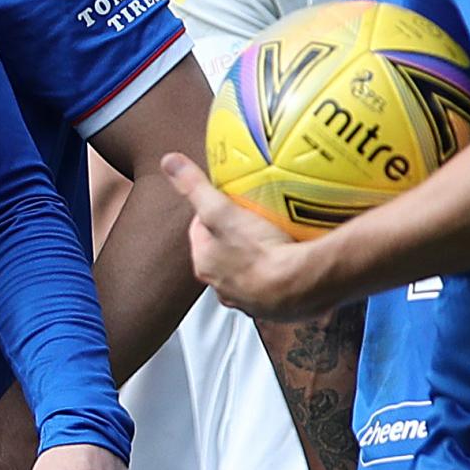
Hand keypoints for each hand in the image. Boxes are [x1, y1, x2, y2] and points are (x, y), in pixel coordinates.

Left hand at [160, 154, 329, 321]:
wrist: (299, 285)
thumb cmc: (257, 251)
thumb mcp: (219, 210)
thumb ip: (195, 186)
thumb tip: (170, 162)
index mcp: (205, 263)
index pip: (200, 232)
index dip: (210, 212)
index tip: (225, 200)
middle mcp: (224, 286)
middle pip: (224, 252)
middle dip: (234, 235)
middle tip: (252, 215)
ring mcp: (251, 299)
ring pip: (249, 271)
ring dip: (258, 256)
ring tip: (275, 233)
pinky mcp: (277, 306)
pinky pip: (276, 284)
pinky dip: (281, 271)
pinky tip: (294, 255)